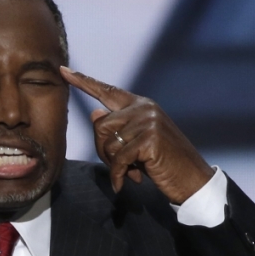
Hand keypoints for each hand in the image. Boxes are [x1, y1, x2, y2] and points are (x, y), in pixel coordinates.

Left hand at [60, 66, 211, 203]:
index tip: (62, 71)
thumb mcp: (136, 143)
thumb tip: (94, 113)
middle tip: (119, 166)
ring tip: (130, 172)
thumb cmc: (162, 163)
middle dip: (103, 151)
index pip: (107, 90)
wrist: (192, 179)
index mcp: (141, 105)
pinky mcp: (149, 139)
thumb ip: (117, 129)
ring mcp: (148, 121)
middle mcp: (144, 108)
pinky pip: (119, 159)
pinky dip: (118, 175)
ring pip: (107, 143)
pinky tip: (124, 184)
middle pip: (100, 126)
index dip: (83, 82)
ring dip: (113, 164)